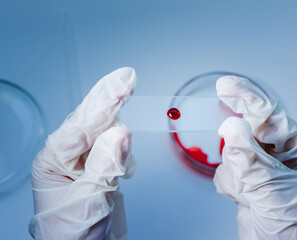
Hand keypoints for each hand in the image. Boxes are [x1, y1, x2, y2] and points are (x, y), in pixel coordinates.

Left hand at [29, 67, 136, 239]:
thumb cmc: (74, 235)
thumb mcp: (90, 198)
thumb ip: (105, 163)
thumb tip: (121, 131)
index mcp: (53, 162)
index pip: (80, 125)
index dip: (104, 103)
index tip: (123, 83)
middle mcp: (65, 158)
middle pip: (89, 121)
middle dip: (108, 100)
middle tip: (126, 79)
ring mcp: (82, 163)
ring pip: (102, 132)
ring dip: (116, 124)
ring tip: (124, 109)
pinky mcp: (98, 170)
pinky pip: (112, 148)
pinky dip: (122, 145)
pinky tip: (125, 147)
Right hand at [214, 76, 296, 238]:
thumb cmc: (295, 228)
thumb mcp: (274, 190)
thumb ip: (250, 158)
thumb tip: (231, 129)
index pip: (269, 114)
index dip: (247, 96)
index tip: (226, 85)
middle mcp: (278, 154)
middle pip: (248, 128)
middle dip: (237, 141)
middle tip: (233, 144)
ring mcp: (260, 165)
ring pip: (232, 150)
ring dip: (234, 171)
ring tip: (249, 191)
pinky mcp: (246, 178)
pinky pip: (226, 168)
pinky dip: (229, 183)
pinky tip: (244, 196)